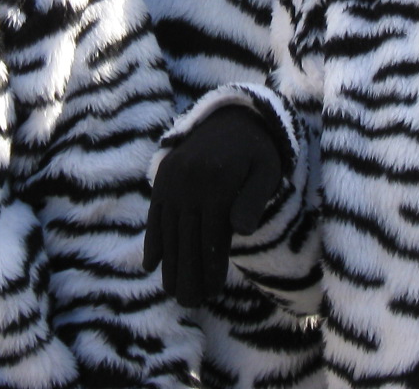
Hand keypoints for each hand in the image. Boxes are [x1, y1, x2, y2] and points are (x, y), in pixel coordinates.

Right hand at [144, 106, 284, 306]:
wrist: (232, 115)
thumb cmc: (256, 150)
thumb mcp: (267, 169)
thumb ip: (254, 198)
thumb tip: (241, 230)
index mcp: (217, 182)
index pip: (212, 236)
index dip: (210, 267)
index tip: (211, 294)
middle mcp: (189, 182)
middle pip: (187, 238)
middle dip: (188, 274)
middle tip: (189, 303)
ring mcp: (172, 179)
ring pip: (169, 230)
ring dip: (169, 264)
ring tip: (172, 293)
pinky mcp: (162, 176)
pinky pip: (155, 214)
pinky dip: (153, 240)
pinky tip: (150, 265)